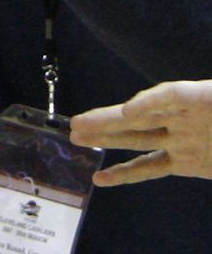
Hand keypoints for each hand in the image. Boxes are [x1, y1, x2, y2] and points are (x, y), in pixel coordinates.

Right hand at [70, 80, 211, 184]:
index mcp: (200, 97)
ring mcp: (184, 140)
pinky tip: (103, 178)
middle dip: (109, 120)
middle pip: (142, 116)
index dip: (149, 102)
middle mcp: (185, 117)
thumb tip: (155, 107)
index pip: (171, 96)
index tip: (130, 112)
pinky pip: (152, 166)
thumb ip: (209, 100)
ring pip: (138, 139)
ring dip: (107, 138)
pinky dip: (127, 172)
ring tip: (75, 137)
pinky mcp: (188, 163)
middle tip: (76, 122)